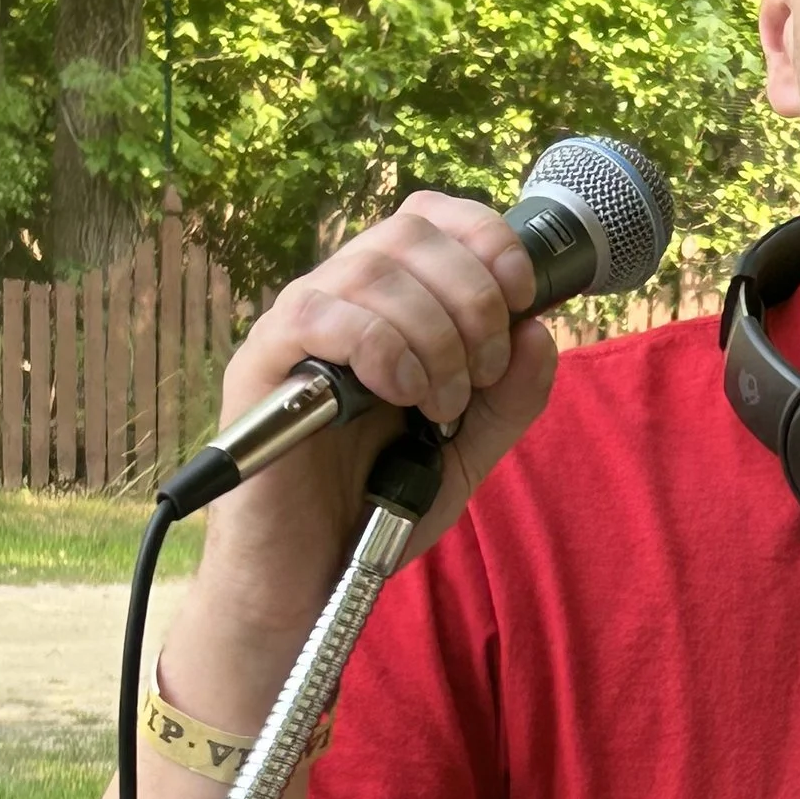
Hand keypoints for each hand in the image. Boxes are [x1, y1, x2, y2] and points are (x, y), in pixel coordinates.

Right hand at [198, 192, 556, 637]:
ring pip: (371, 272)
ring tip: (442, 405)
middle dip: (472, 298)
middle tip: (483, 374)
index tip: (522, 296)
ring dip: (434, 335)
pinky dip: (381, 347)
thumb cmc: (379, 507)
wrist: (312, 579)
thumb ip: (511, 398)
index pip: (430, 218)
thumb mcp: (469, 453)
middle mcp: (339, 300)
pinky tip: (402, 396)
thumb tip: (540, 329)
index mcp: (389, 306)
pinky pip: (317, 314)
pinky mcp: (260, 366)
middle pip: (408, 235)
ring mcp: (295, 329)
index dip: (484, 239)